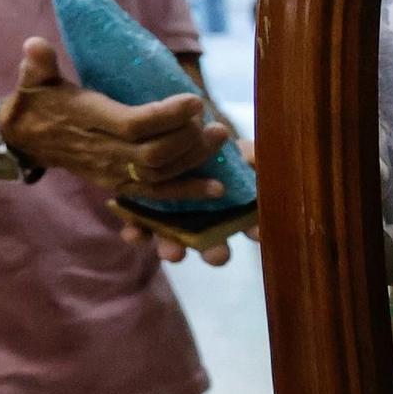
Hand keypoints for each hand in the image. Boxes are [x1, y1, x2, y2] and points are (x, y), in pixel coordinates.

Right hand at [1, 38, 228, 202]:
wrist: (24, 139)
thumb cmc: (38, 101)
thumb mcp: (34, 78)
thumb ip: (38, 62)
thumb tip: (34, 44)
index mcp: (87, 120)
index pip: (132, 124)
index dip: (167, 116)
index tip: (194, 100)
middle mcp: (100, 150)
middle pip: (154, 153)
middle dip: (188, 139)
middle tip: (211, 122)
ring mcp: (109, 171)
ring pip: (160, 173)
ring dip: (194, 159)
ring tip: (218, 139)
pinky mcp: (117, 183)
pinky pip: (155, 194)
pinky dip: (187, 192)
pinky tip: (216, 187)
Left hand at [120, 138, 261, 265]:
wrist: (161, 137)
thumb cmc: (206, 145)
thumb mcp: (227, 147)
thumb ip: (246, 155)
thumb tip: (256, 159)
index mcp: (230, 207)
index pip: (248, 225)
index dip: (255, 230)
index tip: (259, 233)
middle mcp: (203, 222)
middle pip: (212, 244)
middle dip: (215, 252)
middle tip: (217, 256)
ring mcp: (172, 221)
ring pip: (174, 242)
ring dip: (174, 249)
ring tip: (174, 253)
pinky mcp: (141, 215)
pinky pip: (138, 229)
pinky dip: (136, 233)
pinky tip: (133, 233)